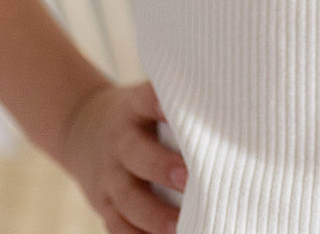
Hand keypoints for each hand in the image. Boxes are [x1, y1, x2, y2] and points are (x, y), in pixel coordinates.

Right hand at [60, 80, 188, 233]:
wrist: (85, 128)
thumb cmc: (140, 115)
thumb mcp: (147, 98)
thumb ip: (179, 104)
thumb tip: (234, 107)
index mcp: (133, 108)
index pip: (145, 100)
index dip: (158, 104)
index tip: (176, 110)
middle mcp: (120, 141)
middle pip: (135, 153)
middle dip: (160, 166)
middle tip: (188, 178)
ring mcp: (109, 175)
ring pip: (127, 197)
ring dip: (152, 214)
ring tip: (178, 227)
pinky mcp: (104, 203)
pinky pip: (117, 225)